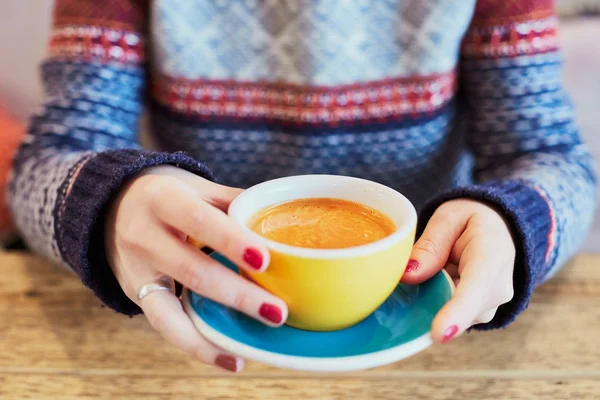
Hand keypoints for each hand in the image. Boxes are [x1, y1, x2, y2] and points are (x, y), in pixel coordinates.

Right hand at [105, 166, 287, 371]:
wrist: (109, 205)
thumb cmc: (166, 194)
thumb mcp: (195, 187)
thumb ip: (234, 203)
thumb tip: (282, 221)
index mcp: (163, 199)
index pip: (199, 221)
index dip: (230, 241)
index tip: (264, 260)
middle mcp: (144, 236)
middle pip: (191, 270)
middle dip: (236, 295)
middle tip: (277, 311)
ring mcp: (137, 270)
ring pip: (171, 308)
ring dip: (213, 333)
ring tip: (250, 347)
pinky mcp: (136, 295)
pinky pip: (164, 326)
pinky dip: (197, 345)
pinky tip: (229, 359)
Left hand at [401, 199, 515, 342]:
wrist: (499, 229)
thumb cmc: (472, 221)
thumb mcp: (449, 218)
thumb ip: (430, 245)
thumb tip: (408, 275)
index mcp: (492, 256)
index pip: (475, 290)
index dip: (456, 314)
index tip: (438, 334)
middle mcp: (497, 289)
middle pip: (456, 309)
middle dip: (428, 298)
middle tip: (419, 267)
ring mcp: (488, 307)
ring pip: (448, 314)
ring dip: (431, 296)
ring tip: (438, 265)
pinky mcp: (476, 316)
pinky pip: (447, 315)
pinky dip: (434, 300)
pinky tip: (437, 280)